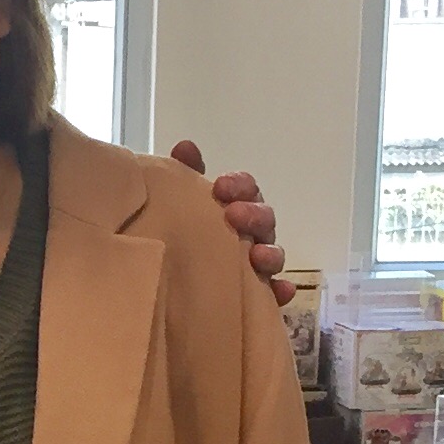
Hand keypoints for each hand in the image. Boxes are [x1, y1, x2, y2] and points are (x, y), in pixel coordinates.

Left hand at [172, 140, 291, 308]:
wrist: (162, 285)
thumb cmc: (178, 234)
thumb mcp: (175, 204)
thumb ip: (183, 174)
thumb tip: (186, 147)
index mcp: (233, 207)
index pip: (246, 189)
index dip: (239, 185)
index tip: (220, 187)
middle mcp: (249, 234)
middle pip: (264, 219)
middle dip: (254, 215)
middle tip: (234, 215)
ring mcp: (256, 266)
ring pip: (273, 255)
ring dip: (270, 253)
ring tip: (256, 256)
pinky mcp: (256, 297)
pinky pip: (275, 294)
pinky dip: (281, 291)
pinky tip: (280, 291)